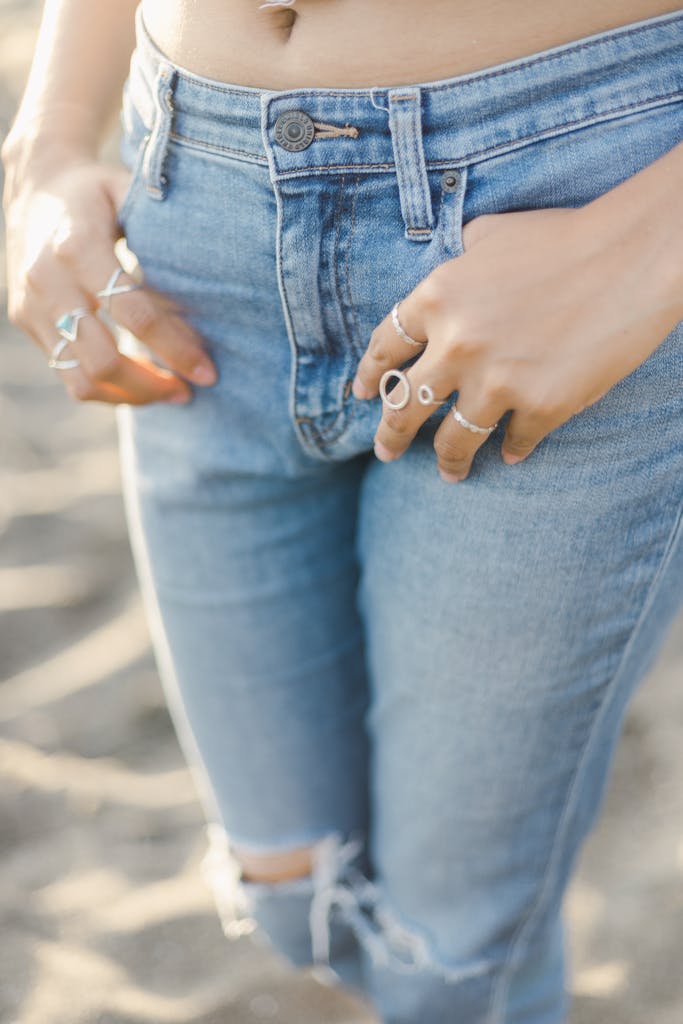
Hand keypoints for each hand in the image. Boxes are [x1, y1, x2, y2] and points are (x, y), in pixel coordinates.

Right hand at [3, 154, 216, 404]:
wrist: (34, 185)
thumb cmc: (100, 193)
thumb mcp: (132, 197)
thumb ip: (163, 243)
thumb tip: (215, 295)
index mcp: (79, 244)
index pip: (134, 314)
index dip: (175, 349)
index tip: (207, 372)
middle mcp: (49, 279)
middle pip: (103, 359)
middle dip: (151, 385)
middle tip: (187, 390)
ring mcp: (32, 304)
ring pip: (82, 379)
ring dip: (130, 396)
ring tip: (167, 390)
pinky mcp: (26, 320)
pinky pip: (68, 374)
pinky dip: (108, 389)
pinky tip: (138, 380)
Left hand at [352, 202, 679, 481]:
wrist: (631, 257)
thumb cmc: (565, 237)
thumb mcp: (493, 234)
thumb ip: (461, 258)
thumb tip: (450, 264)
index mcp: (437, 299)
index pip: (386, 349)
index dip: (370, 377)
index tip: (364, 397)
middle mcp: (455, 345)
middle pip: (405, 406)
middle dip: (390, 436)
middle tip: (386, 452)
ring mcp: (496, 381)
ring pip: (453, 440)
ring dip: (448, 461)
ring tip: (449, 473)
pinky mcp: (539, 407)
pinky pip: (513, 442)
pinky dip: (512, 450)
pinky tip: (512, 454)